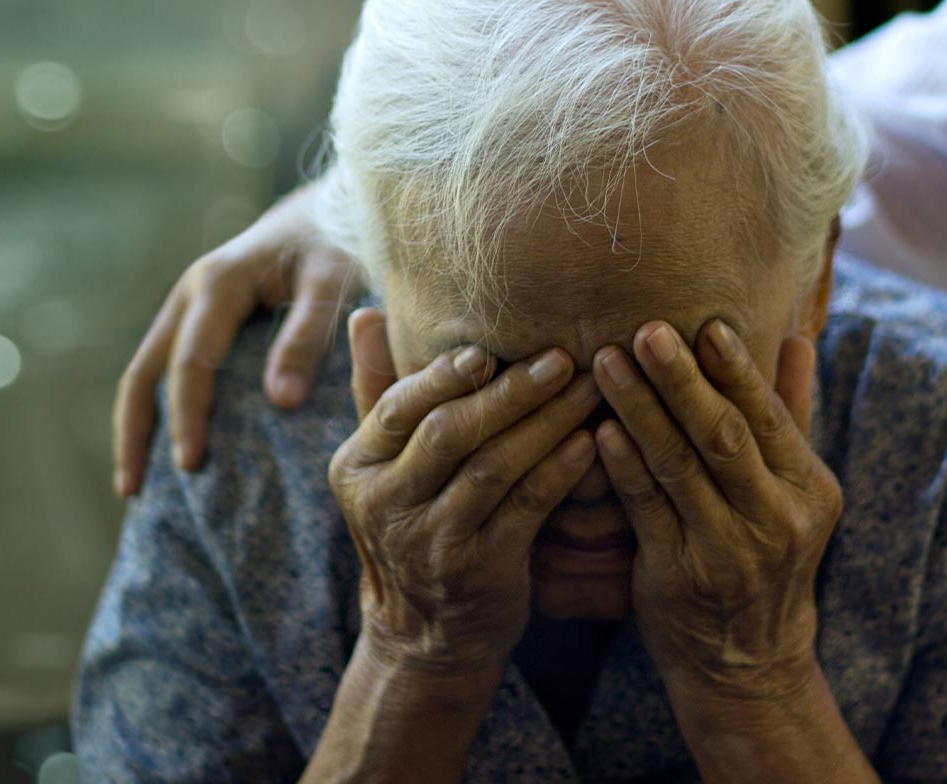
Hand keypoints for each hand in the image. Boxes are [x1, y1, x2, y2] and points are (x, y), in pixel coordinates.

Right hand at [112, 182, 361, 495]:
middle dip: (139, 430)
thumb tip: (279, 402)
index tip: (190, 464)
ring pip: (145, 369)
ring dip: (136, 424)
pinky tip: (162, 447)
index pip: (192, 361)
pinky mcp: (199, 315)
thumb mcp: (332, 282)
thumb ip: (307, 337)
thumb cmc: (338, 242)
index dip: (188, 415)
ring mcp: (189, 302)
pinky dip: (157, 408)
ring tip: (134, 485)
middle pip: (146, 369)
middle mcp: (192, 291)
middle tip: (137, 490)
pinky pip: (165, 366)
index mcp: (219, 282)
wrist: (332, 204)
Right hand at [331, 307, 599, 674]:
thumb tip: (364, 312)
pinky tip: (591, 442)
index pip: (397, 408)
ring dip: (546, 422)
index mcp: (355, 469)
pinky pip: (526, 509)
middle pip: (449, 433)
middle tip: (561, 356)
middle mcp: (386, 506)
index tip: (489, 348)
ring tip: (591, 387)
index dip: (443, 376)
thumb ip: (376, 389)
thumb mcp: (380, 465)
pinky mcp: (479, 572)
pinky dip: (559, 472)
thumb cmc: (411, 524)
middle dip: (508, 391)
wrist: (424, 635)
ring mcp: (432, 543)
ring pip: (493, 467)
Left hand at [591, 319, 842, 703]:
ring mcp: (726, 550)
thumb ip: (791, 415)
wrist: (746, 661)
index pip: (769, 417)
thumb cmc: (765, 556)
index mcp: (808, 489)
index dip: (736, 369)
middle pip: (722, 435)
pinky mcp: (678, 575)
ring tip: (605, 362)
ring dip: (638, 409)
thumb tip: (799, 338)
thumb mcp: (794, 492)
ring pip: (677, 466)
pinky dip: (622, 466)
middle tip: (646, 329)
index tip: (705, 322)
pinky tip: (598, 430)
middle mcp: (775, 519)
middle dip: (681, 380)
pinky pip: (645, 510)